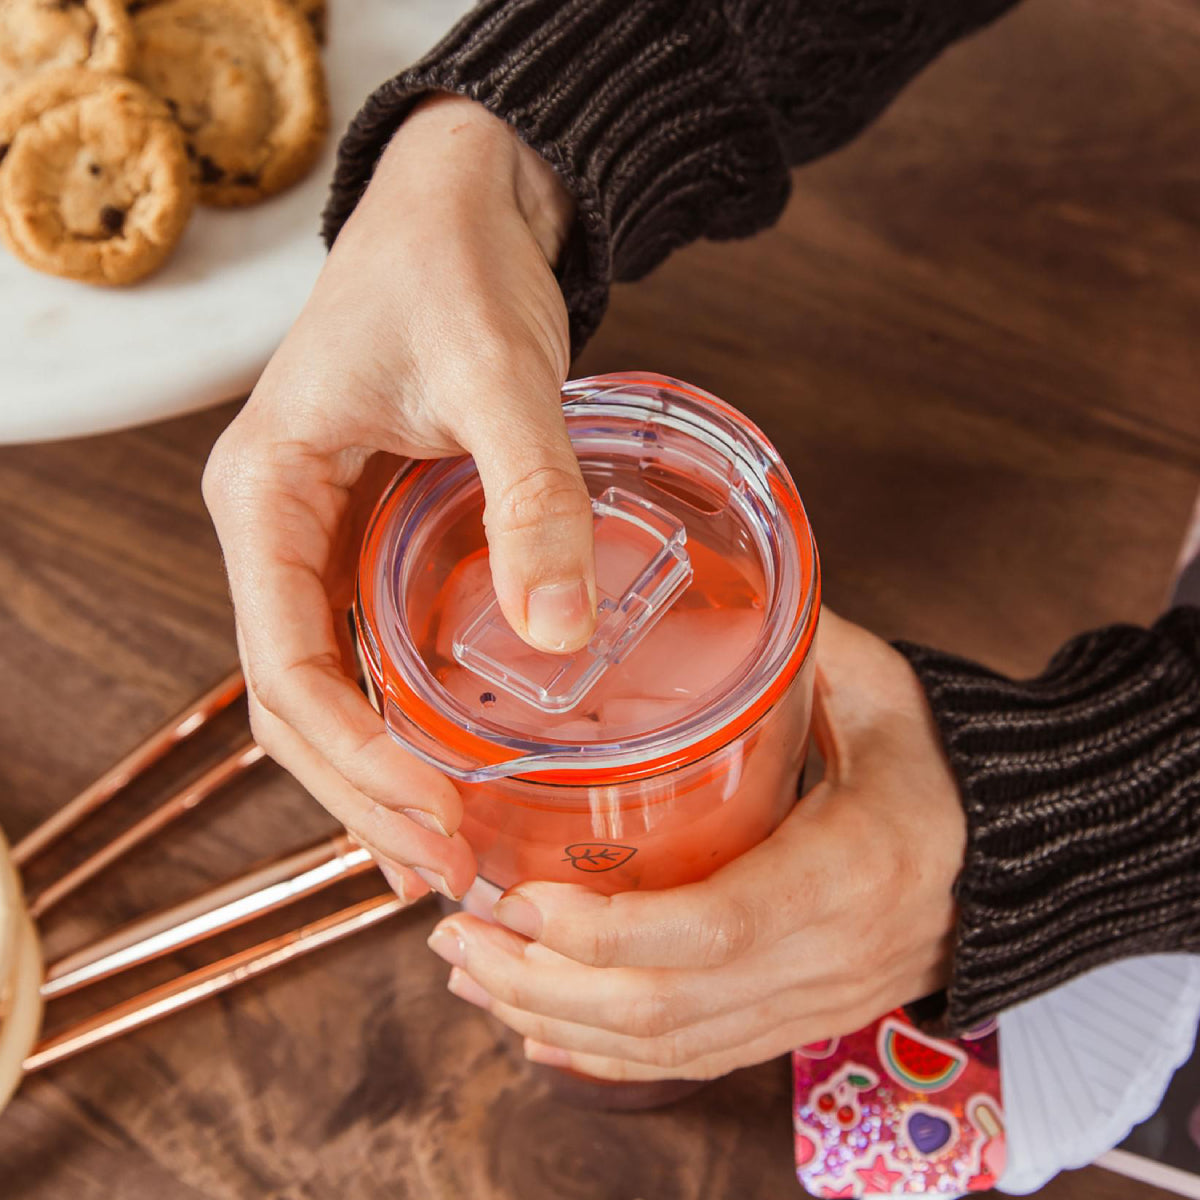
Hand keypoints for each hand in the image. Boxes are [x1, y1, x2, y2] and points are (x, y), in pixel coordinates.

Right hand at [203, 95, 587, 901]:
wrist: (465, 205)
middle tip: (449, 875)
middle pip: (298, 704)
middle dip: (366, 798)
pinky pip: (371, 654)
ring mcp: (321, 540)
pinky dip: (405, 726)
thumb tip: (559, 637)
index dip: (354, 761)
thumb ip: (531, 497)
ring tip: (450, 857)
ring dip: (381, 779)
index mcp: (266, 494)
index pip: (283, 667)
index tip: (434, 822)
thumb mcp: (498, 375)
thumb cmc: (456, 268)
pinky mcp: (373, 539)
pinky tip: (453, 777)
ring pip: (330, 692)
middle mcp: (278, 531)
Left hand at [425, 610, 966, 1078]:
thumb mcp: (885, 689)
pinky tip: (538, 1028)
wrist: (1023, 855)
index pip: (710, 929)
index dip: (603, 930)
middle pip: (666, 1009)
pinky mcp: (798, 1020)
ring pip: (666, 1046)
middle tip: (459, 931)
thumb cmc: (951, 762)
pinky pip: (691, 1060)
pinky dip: (604, 1054)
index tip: (517, 896)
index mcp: (850, 871)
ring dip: (555, 1019)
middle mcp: (827, 960)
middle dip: (544, 981)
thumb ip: (798, 642)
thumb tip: (714, 579)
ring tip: (471, 973)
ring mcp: (812, 1004)